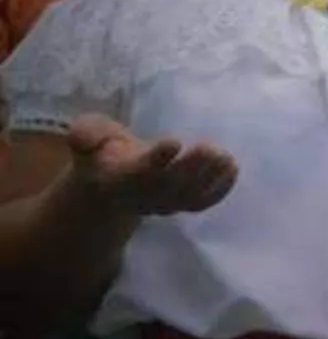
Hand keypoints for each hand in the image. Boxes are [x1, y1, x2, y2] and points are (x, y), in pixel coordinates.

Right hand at [66, 114, 237, 216]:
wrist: (109, 188)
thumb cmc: (102, 154)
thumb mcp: (88, 137)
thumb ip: (86, 134)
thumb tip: (83, 136)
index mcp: (118, 176)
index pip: (138, 171)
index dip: (157, 158)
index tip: (174, 141)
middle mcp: (144, 194)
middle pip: (170, 185)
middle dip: (191, 168)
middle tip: (209, 148)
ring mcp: (166, 203)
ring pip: (190, 196)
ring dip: (210, 178)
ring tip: (225, 157)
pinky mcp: (182, 204)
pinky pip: (203, 203)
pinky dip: (220, 190)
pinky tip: (232, 169)